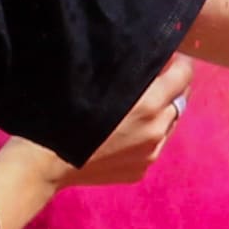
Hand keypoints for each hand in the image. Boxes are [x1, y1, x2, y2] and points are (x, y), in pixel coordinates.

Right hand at [68, 63, 191, 186]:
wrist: (45, 161)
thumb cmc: (62, 112)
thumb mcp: (96, 81)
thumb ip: (129, 71)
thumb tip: (152, 59)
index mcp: (147, 105)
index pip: (184, 76)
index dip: (179, 64)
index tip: (173, 58)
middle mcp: (156, 130)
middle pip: (180, 101)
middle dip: (172, 88)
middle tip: (158, 79)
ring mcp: (150, 153)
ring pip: (168, 125)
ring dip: (161, 113)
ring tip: (139, 107)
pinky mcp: (141, 170)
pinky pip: (153, 146)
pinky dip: (147, 135)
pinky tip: (125, 132)